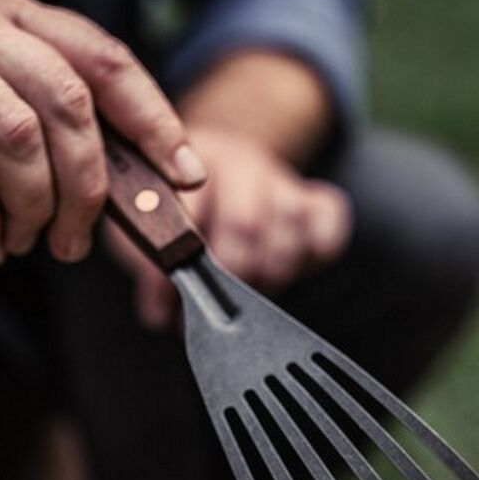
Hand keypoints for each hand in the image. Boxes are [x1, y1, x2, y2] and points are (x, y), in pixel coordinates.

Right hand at [0, 0, 205, 266]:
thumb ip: (57, 115)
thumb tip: (147, 184)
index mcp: (12, 15)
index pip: (105, 60)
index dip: (155, 122)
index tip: (186, 176)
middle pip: (67, 102)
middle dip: (88, 186)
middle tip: (78, 239)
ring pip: (15, 135)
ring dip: (34, 206)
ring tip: (26, 240)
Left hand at [106, 126, 351, 328]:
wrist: (212, 168)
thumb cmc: (178, 209)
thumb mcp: (150, 232)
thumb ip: (151, 270)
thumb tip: (160, 316)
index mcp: (186, 165)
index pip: (187, 215)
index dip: (182, 266)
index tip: (173, 304)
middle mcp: (238, 164)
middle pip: (246, 223)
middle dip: (232, 276)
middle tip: (220, 304)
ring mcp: (280, 178)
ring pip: (290, 223)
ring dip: (274, 270)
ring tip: (254, 291)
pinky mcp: (314, 198)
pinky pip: (329, 222)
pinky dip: (318, 250)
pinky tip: (295, 267)